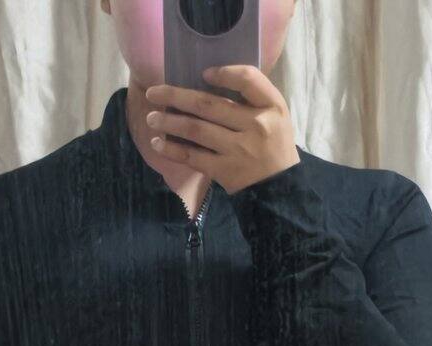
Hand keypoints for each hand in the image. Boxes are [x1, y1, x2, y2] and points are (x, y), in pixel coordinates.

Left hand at [144, 64, 299, 194]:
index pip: (248, 79)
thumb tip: (209, 79)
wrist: (280, 187)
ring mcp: (238, 150)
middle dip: (176, 96)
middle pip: (209, 104)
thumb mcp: (275, 113)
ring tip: (151, 118)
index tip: (203, 73)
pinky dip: (173, 149)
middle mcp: (255, 126)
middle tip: (153, 93)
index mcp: (271, 106)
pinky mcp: (225, 171)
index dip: (224, 73)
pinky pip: (193, 157)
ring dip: (169, 122)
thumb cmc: (273, 143)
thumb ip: (252, 94)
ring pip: (196, 130)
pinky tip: (158, 143)